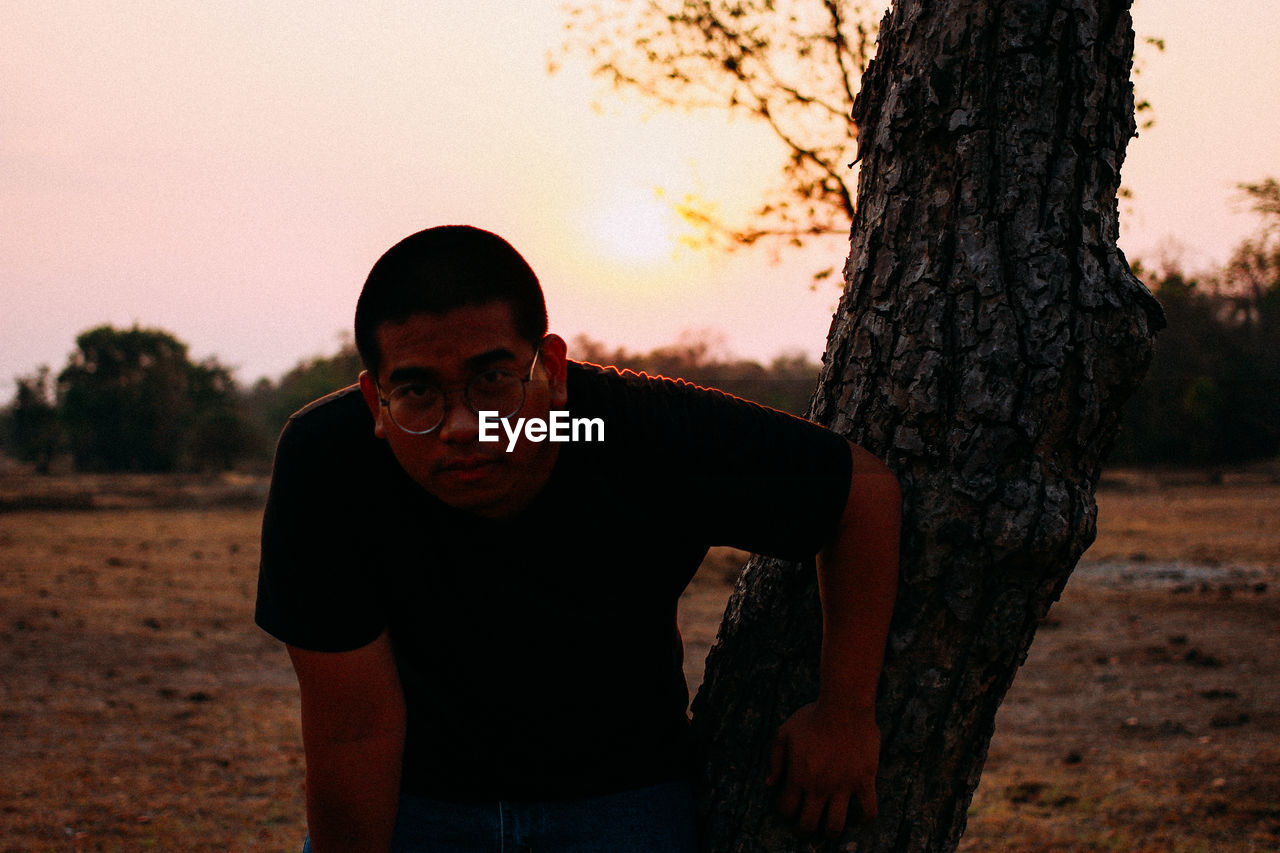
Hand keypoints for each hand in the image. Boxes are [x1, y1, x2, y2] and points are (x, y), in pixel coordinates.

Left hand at [767, 701, 880, 837]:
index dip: (785, 814)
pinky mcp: (864, 780)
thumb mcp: (784, 733)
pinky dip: (864, 819)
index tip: (789, 811)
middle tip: (805, 830)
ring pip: (836, 825)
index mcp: (798, 776)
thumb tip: (769, 784)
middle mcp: (819, 787)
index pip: (787, 809)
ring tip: (830, 831)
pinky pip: (869, 809)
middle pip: (809, 824)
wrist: (844, 706)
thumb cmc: (812, 716)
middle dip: (804, 831)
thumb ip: (775, 760)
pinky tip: (859, 818)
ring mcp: (843, 786)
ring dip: (831, 833)